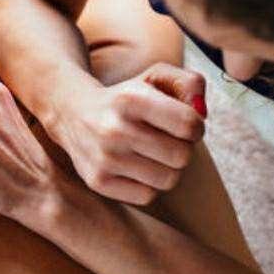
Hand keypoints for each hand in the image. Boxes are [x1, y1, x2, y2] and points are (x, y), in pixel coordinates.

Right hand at [45, 62, 206, 204]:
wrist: (72, 114)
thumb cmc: (126, 98)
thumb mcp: (156, 77)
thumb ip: (190, 83)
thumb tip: (201, 114)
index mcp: (131, 98)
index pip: (189, 125)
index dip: (195, 127)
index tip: (183, 125)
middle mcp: (114, 129)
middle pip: (182, 156)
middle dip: (182, 149)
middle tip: (167, 141)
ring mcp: (104, 158)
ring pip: (168, 179)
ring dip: (167, 168)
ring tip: (153, 155)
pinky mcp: (98, 182)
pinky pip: (148, 196)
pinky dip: (148, 184)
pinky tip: (136, 168)